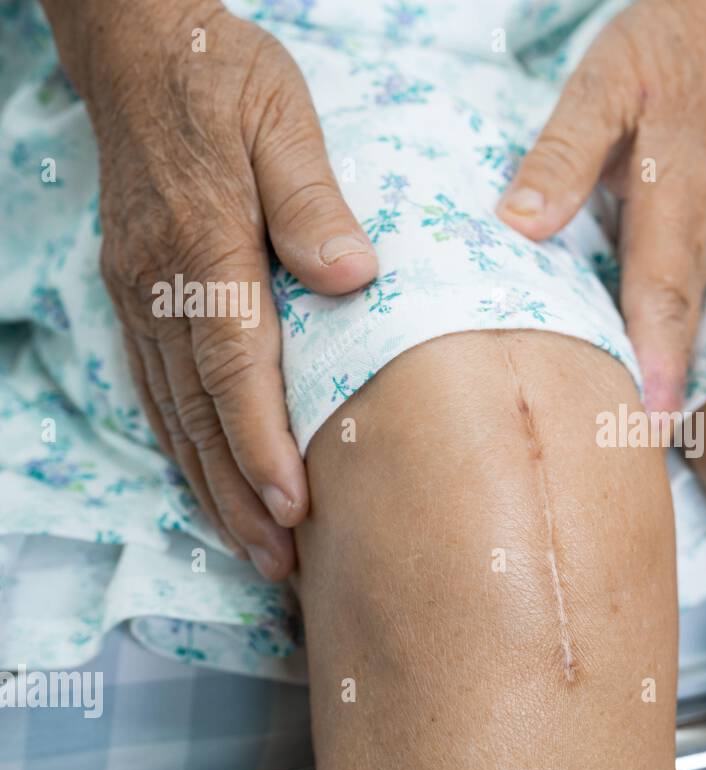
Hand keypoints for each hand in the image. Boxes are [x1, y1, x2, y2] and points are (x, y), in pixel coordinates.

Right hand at [42, 0, 377, 579]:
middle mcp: (161, 283)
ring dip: (211, 485)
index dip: (262, 442)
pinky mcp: (135, 292)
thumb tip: (350, 276)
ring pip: (172, 410)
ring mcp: (139, 292)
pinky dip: (183, 445)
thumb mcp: (283, 117)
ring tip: (253, 548)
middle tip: (279, 563)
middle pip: (198, 410)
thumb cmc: (225, 78)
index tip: (295, 506)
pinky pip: (156, 386)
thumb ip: (313, 199)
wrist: (141, 47)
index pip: (233, 364)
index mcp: (205, 244)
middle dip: (239, 494)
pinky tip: (207, 482)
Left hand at [496, 0, 705, 413]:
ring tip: (629, 446)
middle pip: (677, 333)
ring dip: (660, 382)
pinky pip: (677, 305)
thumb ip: (563, 152)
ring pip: (680, 324)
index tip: (647, 430)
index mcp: (675, 204)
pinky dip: (660, 348)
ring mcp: (703, 239)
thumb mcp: (603, 83)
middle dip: (658, 401)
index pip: (662, 302)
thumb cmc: (659, 48)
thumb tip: (521, 224)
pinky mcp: (695, 238)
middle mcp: (698, 235)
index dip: (656, 369)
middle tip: (626, 466)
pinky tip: (633, 380)